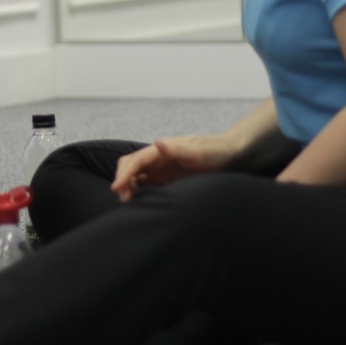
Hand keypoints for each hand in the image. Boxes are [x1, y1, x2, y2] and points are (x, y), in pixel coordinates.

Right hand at [110, 133, 239, 201]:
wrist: (229, 154)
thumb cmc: (216, 151)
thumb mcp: (200, 151)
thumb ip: (179, 150)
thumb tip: (157, 143)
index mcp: (164, 148)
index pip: (137, 160)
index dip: (125, 173)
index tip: (116, 188)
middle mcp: (158, 156)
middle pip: (130, 165)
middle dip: (122, 179)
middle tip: (125, 199)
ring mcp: (161, 167)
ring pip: (135, 174)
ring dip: (127, 186)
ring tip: (129, 201)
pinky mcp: (166, 177)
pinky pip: (145, 183)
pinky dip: (136, 190)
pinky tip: (139, 200)